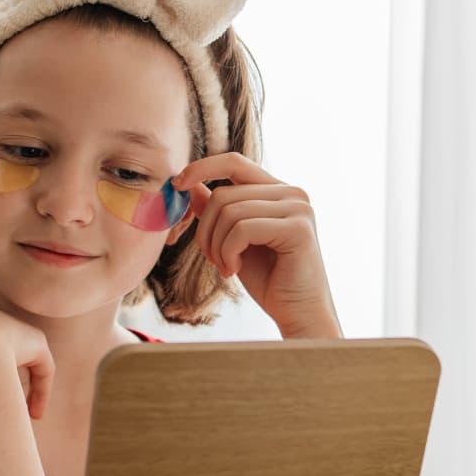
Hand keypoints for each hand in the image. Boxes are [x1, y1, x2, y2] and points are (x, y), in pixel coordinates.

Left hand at [173, 153, 340, 338]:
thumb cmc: (269, 280)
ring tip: (225, 267)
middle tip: (212, 259)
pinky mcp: (297, 229)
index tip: (177, 184)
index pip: (233, 161)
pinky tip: (234, 270)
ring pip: (229, 211)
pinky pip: (242, 229)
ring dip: (216, 246)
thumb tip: (190, 186)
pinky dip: (228, 252)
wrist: (298, 314)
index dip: (201, 168)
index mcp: (277, 191)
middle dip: (205, 230)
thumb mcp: (234, 241)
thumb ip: (218, 212)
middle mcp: (292, 193)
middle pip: (224, 194)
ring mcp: (298, 208)